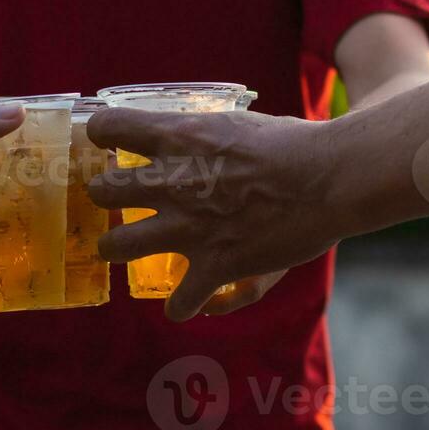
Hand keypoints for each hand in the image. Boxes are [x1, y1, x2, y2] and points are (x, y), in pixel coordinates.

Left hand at [86, 108, 337, 321]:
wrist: (328, 179)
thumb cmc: (293, 144)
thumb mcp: (237, 123)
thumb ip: (204, 135)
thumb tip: (190, 136)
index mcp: (177, 137)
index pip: (107, 127)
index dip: (100, 134)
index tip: (104, 142)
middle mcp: (171, 182)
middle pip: (101, 192)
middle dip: (103, 196)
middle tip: (116, 199)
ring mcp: (188, 228)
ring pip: (116, 248)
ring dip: (118, 250)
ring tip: (127, 249)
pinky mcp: (214, 266)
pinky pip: (178, 302)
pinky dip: (182, 306)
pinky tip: (186, 304)